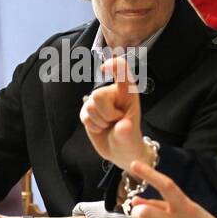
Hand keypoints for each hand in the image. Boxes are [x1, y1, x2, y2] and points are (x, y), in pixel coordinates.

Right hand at [80, 56, 150, 170]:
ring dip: (99, 121)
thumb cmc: (129, 140)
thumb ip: (127, 132)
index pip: (122, 72)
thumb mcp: (132, 138)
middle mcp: (112, 94)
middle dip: (106, 113)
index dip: (113, 66)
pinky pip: (84, 116)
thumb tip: (123, 126)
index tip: (105, 68)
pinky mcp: (88, 110)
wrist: (119, 151)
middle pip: (99, 94)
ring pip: (90, 105)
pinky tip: (101, 127)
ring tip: (109, 125)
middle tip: (116, 121)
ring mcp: (99, 102)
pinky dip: (92, 125)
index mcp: (128, 93)